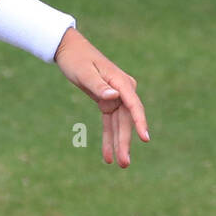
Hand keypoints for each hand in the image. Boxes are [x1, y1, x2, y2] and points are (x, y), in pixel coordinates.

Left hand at [54, 28, 149, 167]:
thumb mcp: (84, 73)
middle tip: (125, 164)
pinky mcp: (108, 102)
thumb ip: (98, 86)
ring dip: (119, 144)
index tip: (145, 138)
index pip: (133, 105)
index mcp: (120, 82)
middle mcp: (123, 90)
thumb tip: (113, 96)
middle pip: (127, 120)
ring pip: (120, 125)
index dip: (139, 122)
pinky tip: (108, 157)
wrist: (70, 51)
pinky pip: (110, 124)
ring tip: (121, 164)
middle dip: (125, 142)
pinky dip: (109, 138)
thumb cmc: (77, 60)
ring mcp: (117, 97)